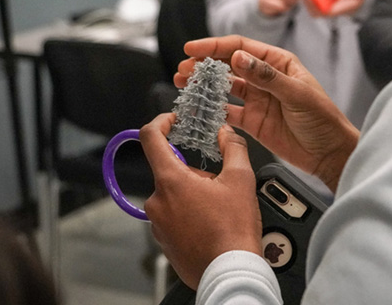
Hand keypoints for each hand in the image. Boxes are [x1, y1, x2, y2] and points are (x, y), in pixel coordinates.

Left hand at [140, 114, 261, 289]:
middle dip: (194, 172)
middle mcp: (157, 201)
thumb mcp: (241, 179)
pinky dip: (190, 214)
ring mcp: (158, 223)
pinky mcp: (163, 239)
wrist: (229, 272)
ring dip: (193, 194)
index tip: (172, 120)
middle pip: (171, 170)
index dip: (160, 122)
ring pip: (174, 194)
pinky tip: (210, 225)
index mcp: (171, 181)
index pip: (150, 138)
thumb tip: (227, 134)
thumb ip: (233, 147)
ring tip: (218, 211)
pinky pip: (174, 215)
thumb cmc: (233, 231)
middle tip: (219, 187)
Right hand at [175, 35, 359, 191]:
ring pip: (224, 88)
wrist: (329, 153)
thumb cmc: (322, 119)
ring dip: (204, 85)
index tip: (192, 49)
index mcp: (278, 63)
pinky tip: (199, 108)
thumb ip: (266, 77)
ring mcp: (257, 100)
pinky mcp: (252, 121)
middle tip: (184, 69)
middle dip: (204, 64)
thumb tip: (238, 58)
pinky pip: (227, 113)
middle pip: (228, 65)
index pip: (241, 48)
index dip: (215, 46)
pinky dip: (212, 111)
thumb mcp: (297, 94)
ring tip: (184, 84)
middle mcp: (264, 79)